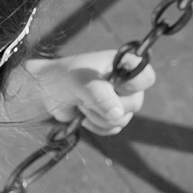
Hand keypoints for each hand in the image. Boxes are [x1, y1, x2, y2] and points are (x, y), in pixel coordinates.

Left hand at [27, 51, 156, 135]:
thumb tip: (118, 116)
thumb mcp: (81, 82)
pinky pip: (113, 128)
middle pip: (134, 104)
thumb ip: (101, 96)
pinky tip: (83, 117)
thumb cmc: (63, 78)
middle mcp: (125, 82)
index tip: (111, 86)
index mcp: (124, 64)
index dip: (132, 87)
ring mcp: (118, 100)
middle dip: (106, 106)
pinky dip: (96, 126)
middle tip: (85, 98)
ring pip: (122, 120)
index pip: (146, 78)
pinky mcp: (108, 116)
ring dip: (98, 117)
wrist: (45, 93)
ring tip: (82, 105)